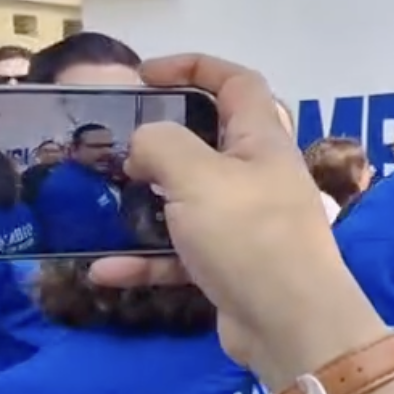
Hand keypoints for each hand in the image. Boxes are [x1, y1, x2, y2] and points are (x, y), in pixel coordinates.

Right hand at [88, 55, 388, 389]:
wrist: (292, 326)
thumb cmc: (249, 237)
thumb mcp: (198, 176)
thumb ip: (162, 144)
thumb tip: (145, 145)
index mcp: (262, 141)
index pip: (237, 83)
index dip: (194, 67)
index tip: (145, 76)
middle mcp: (259, 177)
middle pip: (209, 143)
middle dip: (161, 141)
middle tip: (116, 147)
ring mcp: (247, 225)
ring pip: (189, 202)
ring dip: (146, 203)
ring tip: (102, 202)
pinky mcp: (232, 268)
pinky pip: (181, 256)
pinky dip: (145, 260)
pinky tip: (103, 271)